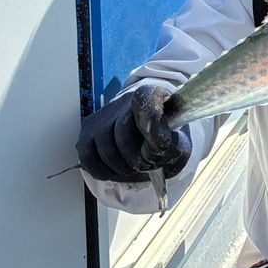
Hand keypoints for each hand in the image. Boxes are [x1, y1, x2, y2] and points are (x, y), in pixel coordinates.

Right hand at [77, 84, 191, 183]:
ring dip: (123, 168)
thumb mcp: (179, 140)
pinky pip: (89, 160)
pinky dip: (105, 172)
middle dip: (138, 158)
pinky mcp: (88, 130)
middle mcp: (123, 101)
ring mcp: (102, 115)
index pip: (146, 103)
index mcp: (151, 95)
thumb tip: (156, 152)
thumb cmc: (165, 136)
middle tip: (149, 164)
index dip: (153, 127)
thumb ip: (174, 148)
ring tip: (135, 166)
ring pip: (107, 151)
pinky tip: (118, 169)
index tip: (161, 145)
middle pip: (123, 134)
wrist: (150, 128)